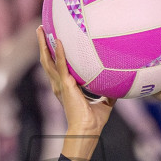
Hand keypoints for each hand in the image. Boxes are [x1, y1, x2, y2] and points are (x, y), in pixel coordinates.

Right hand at [37, 26, 112, 160]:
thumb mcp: (104, 103)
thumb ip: (108, 92)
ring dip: (44, 44)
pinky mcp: (65, 85)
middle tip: (41, 29)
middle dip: (43, 44)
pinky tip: (59, 39)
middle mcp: (59, 84)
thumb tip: (119, 84)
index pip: (56, 67)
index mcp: (65, 88)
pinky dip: (60, 52)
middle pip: (47, 60)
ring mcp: (60, 84)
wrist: (87, 131)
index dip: (53, 54)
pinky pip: (61, 64)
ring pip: (48, 60)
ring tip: (41, 29)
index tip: (53, 41)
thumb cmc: (94, 121)